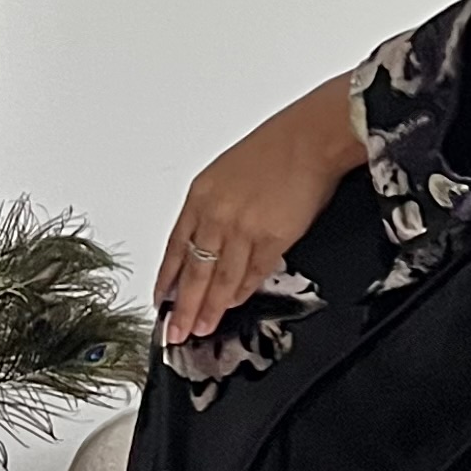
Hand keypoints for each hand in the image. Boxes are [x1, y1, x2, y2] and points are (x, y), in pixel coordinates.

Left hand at [155, 73, 365, 346]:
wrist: (309, 139)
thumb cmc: (275, 150)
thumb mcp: (227, 173)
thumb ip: (215, 207)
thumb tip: (211, 241)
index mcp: (201, 196)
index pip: (176, 247)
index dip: (167, 278)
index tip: (161, 300)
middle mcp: (216, 214)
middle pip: (194, 270)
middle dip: (184, 305)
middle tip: (175, 331)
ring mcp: (243, 228)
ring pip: (220, 278)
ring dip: (210, 307)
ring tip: (202, 329)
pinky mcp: (273, 237)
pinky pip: (253, 272)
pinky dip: (242, 292)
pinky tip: (233, 305)